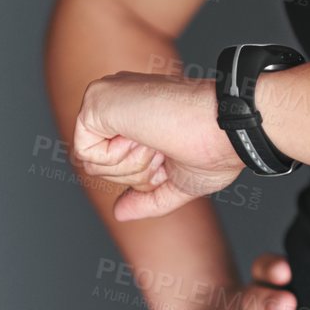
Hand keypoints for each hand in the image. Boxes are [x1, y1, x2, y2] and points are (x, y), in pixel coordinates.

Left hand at [70, 71, 241, 220]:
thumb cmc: (215, 149)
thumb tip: (119, 211)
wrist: (224, 129)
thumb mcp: (180, 183)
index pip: (118, 164)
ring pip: (91, 163)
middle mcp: (122, 101)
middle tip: (164, 147)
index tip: (172, 155)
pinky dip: (117, 157)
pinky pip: (85, 153)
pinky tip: (143, 137)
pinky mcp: (96, 99)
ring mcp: (108, 98)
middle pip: (101, 167)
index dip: (146, 175)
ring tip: (157, 139)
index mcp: (140, 114)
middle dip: (136, 173)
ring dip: (131, 164)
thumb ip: (148, 197)